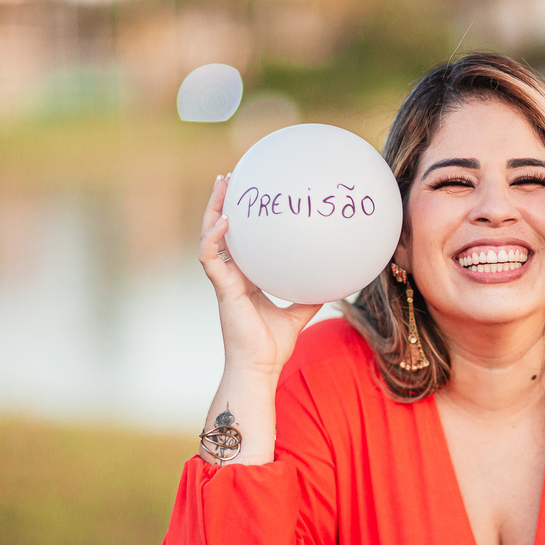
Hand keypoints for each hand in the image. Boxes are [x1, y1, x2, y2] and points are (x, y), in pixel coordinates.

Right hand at [199, 174, 320, 375]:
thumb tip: (334, 280)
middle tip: (229, 177)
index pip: (239, 242)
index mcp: (245, 280)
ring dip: (212, 210)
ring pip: (209, 238)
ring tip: (222, 185)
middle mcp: (231, 276)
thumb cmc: (273, 347)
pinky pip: (211, 258)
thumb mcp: (299, 315)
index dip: (238, 219)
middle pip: (220, 232)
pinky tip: (225, 220)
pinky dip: (214, 238)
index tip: (246, 195)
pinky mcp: (221, 290)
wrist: (259, 368)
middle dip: (221, 203)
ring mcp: (223, 282)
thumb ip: (311, 296)